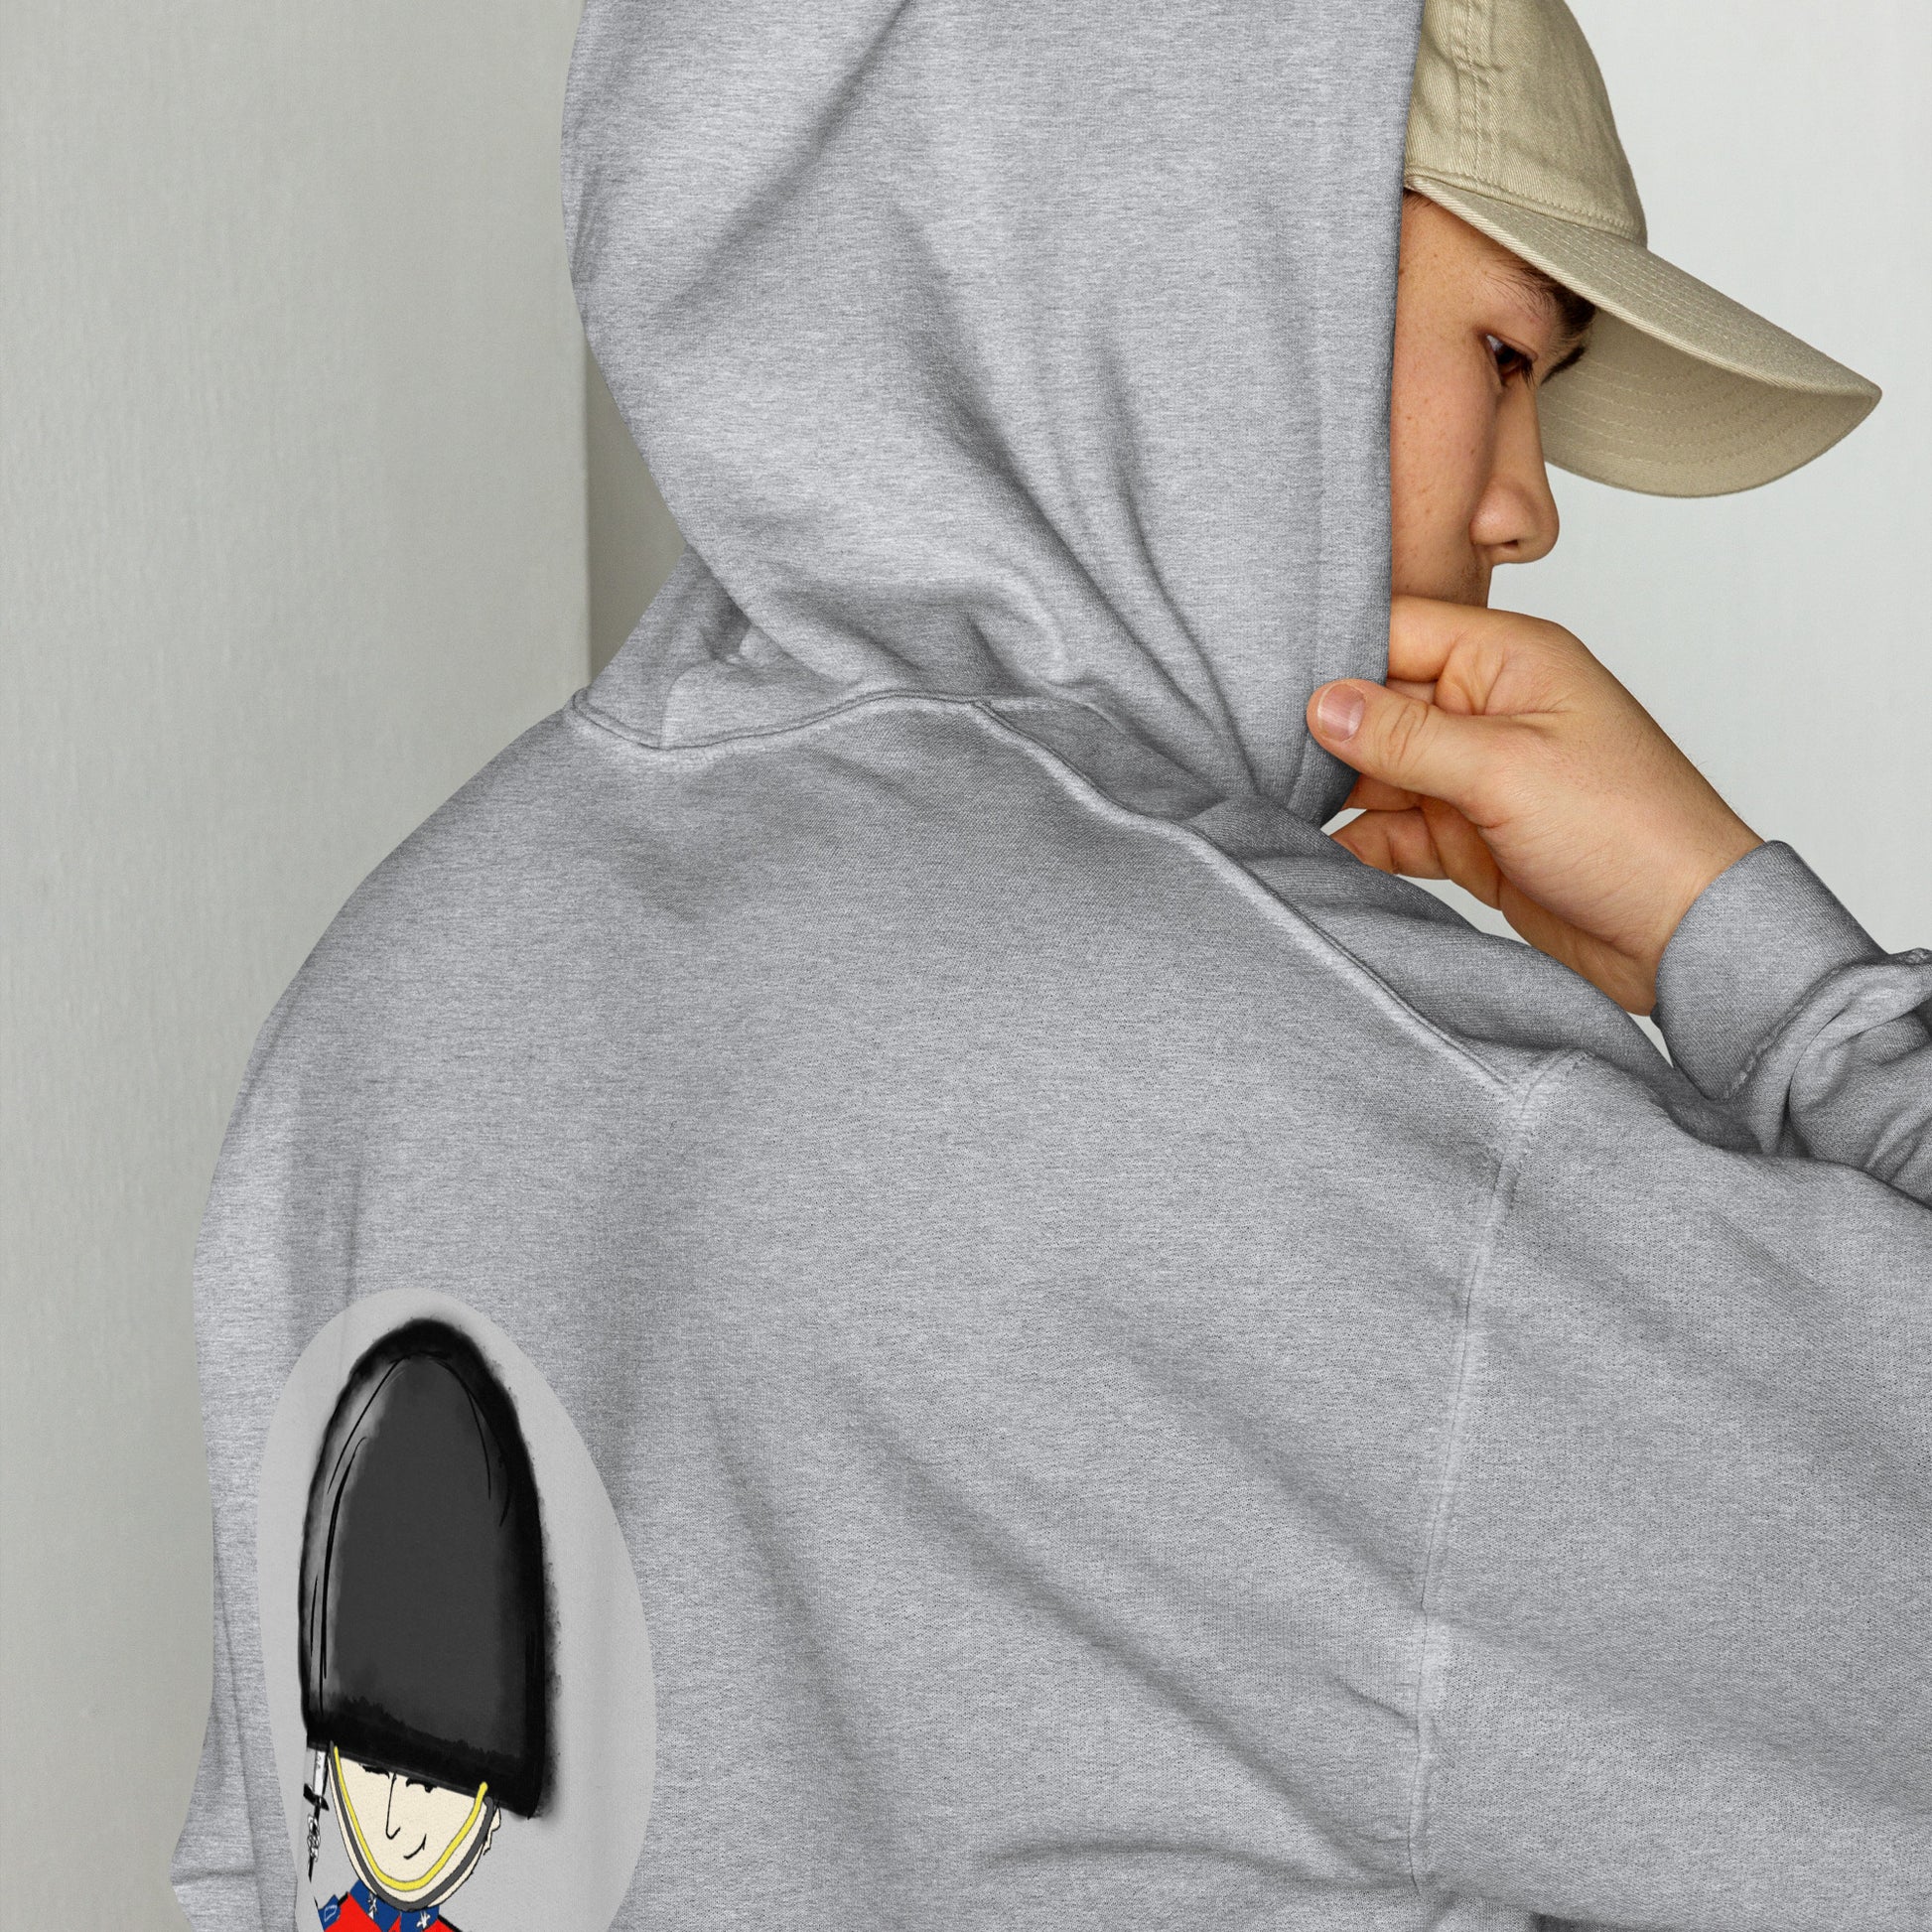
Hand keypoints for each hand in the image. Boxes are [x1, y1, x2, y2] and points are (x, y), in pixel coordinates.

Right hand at [1306, 597, 1762, 1014]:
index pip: (1399, 630)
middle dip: (1325, 731)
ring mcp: (1478, 775)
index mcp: (1510, 661)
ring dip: (1336, 791)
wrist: (1681, 936)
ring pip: (1380, 769)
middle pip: (1379, 702)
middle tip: (1258, 755)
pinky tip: (1323, 851)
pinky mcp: (1470, 836)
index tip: (1267, 687)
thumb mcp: (1504, 770)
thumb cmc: (1632, 832)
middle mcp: (1490, 708)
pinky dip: (1361, 840)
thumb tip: (1322, 701)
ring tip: (1279, 807)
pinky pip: (1395, 828)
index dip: (1334, 655)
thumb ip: (1405, 735)